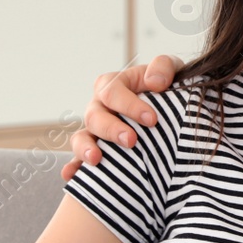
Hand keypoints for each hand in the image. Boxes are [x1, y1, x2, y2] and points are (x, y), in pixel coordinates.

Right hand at [60, 54, 183, 180]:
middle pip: (94, 116)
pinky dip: (73, 168)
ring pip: (81, 137)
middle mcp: (99, 107)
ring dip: (85, 148)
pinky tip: (71, 176)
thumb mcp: (170, 69)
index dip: (129, 105)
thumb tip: (155, 82)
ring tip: (96, 159)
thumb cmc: (167, 87)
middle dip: (111, 129)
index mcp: (113, 85)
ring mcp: (95, 131)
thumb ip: (163, 66)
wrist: (171, 109)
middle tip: (131, 141)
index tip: (152, 119)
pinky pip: (79, 161)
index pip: (112, 92)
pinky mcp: (96, 151)